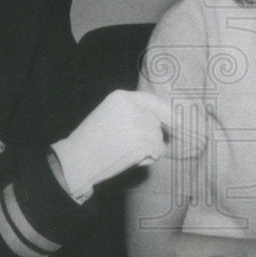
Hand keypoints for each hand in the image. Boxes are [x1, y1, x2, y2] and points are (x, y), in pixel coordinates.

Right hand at [51, 90, 169, 200]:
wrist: (78, 159)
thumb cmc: (91, 141)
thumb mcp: (108, 115)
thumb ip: (131, 112)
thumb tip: (159, 120)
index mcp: (121, 97)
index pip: (152, 101)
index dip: (166, 112)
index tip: (177, 122)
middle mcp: (132, 107)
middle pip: (156, 122)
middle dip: (148, 136)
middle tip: (126, 146)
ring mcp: (139, 124)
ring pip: (158, 137)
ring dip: (148, 149)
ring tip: (124, 152)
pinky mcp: (144, 142)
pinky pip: (158, 151)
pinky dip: (149, 159)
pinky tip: (130, 159)